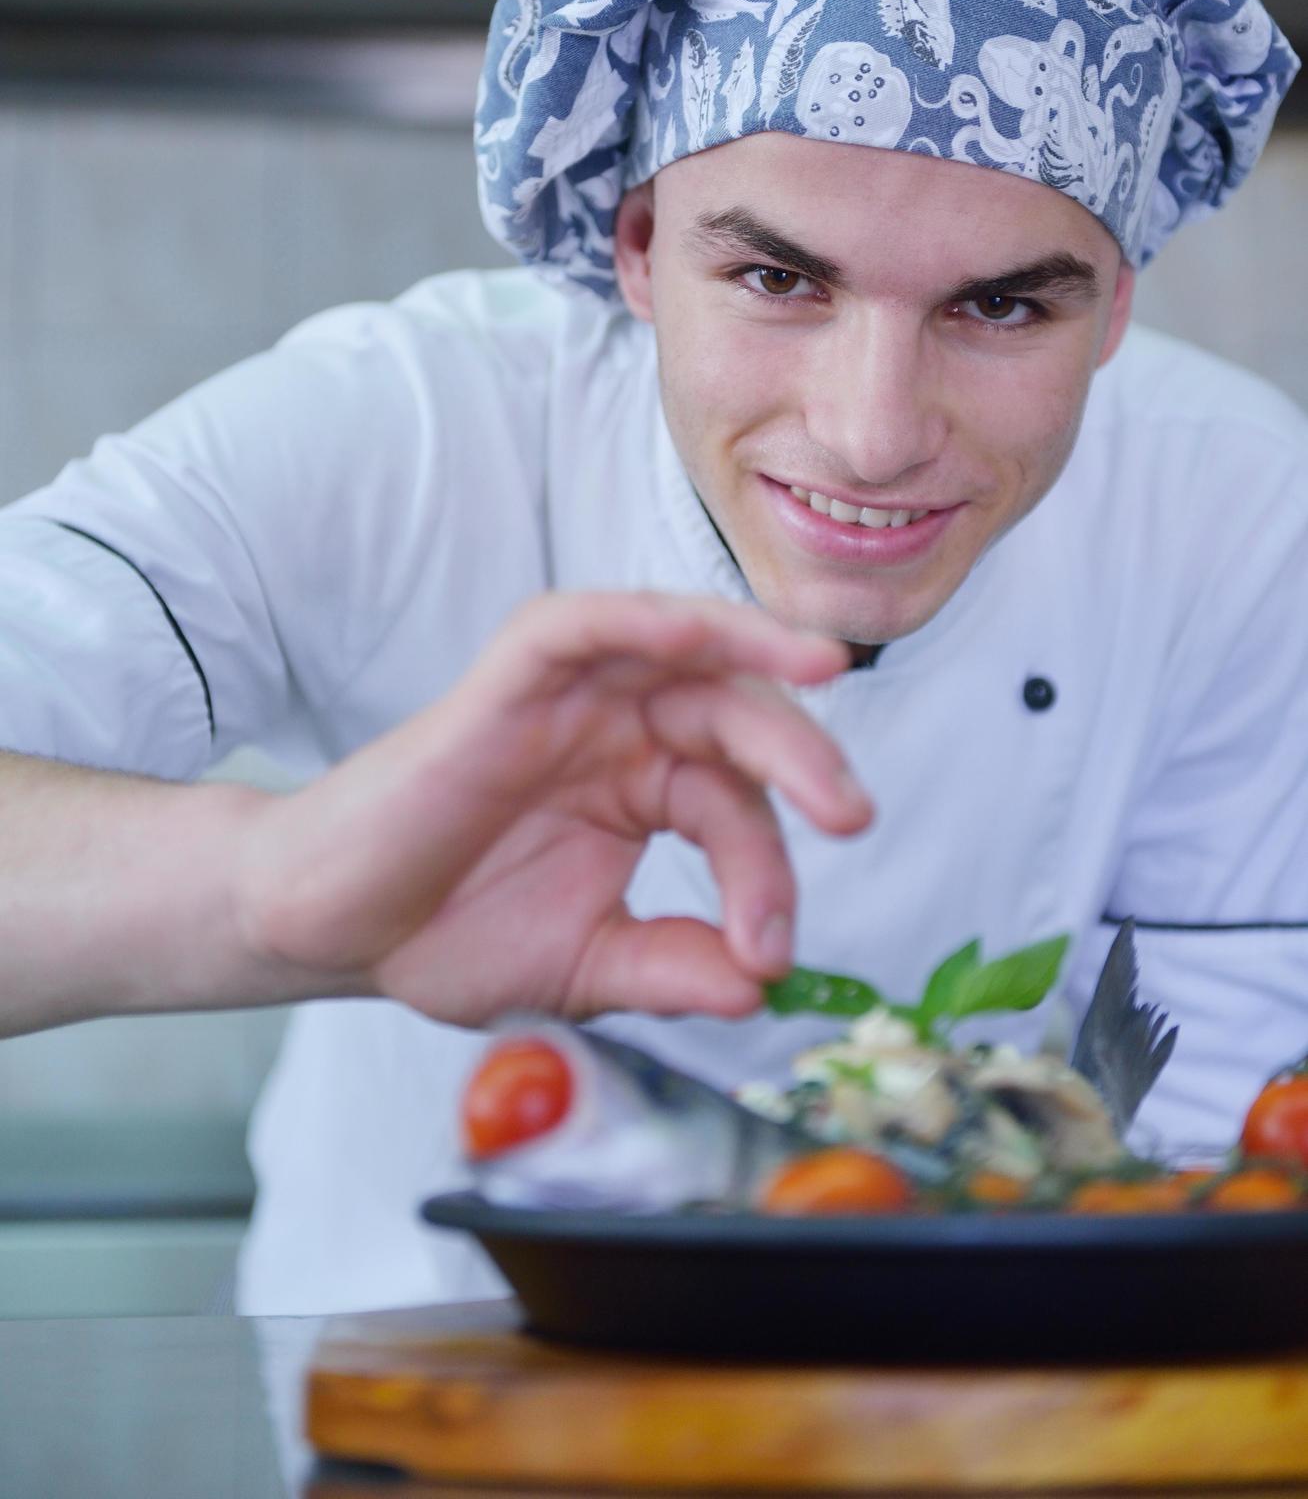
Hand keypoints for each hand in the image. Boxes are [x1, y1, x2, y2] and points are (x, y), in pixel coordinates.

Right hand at [236, 591, 872, 1024]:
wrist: (330, 929)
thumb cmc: (444, 933)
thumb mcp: (585, 968)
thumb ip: (671, 968)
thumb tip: (759, 990)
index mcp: (642, 786)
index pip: (735, 809)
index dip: (769, 876)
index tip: (769, 955)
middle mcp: (618, 730)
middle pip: (735, 717)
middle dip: (804, 759)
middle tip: (851, 817)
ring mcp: (568, 699)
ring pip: (681, 646)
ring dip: (754, 649)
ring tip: (823, 672)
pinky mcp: (512, 679)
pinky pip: (587, 626)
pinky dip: (647, 618)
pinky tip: (701, 635)